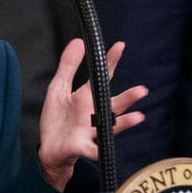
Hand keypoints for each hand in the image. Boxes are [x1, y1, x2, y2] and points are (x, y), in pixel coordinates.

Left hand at [37, 38, 146, 190]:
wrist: (50, 148)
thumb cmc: (58, 118)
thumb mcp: (59, 87)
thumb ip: (68, 66)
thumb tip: (78, 42)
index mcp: (88, 96)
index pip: (102, 77)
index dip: (111, 61)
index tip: (119, 46)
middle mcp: (94, 113)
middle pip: (115, 103)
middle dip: (129, 97)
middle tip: (142, 90)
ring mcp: (90, 130)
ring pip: (110, 125)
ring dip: (125, 122)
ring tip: (138, 117)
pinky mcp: (80, 146)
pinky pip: (90, 149)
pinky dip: (96, 150)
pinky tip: (100, 150)